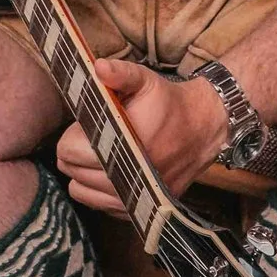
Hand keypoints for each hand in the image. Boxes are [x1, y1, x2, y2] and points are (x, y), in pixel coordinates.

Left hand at [56, 59, 230, 214]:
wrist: (204, 130)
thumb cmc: (169, 104)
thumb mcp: (146, 81)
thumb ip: (120, 73)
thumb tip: (97, 67)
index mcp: (129, 142)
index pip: (72, 150)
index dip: (73, 135)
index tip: (87, 125)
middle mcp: (132, 175)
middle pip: (73, 171)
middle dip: (75, 152)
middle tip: (92, 138)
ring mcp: (135, 196)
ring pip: (81, 191)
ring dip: (83, 173)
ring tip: (99, 154)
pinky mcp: (139, 208)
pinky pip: (98, 205)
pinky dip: (96, 191)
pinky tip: (108, 171)